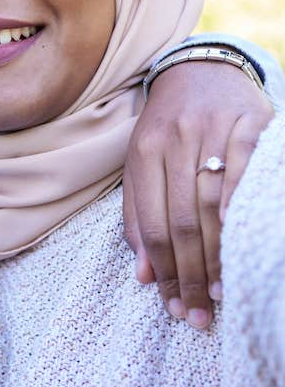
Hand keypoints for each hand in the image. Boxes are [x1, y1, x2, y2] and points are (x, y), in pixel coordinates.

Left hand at [123, 56, 272, 328]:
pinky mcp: (247, 122)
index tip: (174, 307)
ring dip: (218, 254)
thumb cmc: (166, 127)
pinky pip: (245, 166)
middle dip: (190, 275)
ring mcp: (210, 130)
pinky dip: (240, 201)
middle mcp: (174, 140)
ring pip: (211, 202)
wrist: (199, 70)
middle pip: (181, 220)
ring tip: (223, 293)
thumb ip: (138, 215)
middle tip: (200, 316)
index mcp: (143, 152)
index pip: (151, 224)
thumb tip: (144, 275)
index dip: (163, 270)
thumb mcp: (140, 163)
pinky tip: (240, 237)